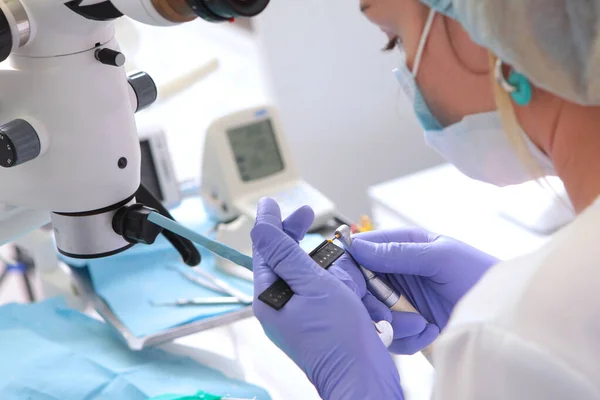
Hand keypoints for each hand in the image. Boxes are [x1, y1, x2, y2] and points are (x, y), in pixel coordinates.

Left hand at [252, 199, 403, 399]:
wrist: (362, 378)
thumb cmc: (339, 339)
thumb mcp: (312, 284)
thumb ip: (285, 252)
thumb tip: (261, 223)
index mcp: (268, 298)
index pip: (264, 250)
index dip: (272, 224)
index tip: (276, 203)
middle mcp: (277, 307)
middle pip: (281, 260)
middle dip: (296, 237)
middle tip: (307, 216)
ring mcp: (295, 315)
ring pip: (301, 273)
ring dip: (317, 259)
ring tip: (333, 254)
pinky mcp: (314, 321)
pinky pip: (316, 290)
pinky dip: (329, 278)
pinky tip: (343, 277)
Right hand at [337, 228, 497, 353]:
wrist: (503, 314)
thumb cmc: (479, 275)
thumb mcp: (440, 257)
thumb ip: (400, 252)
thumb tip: (360, 248)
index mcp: (402, 245)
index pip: (363, 248)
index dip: (352, 263)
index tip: (352, 280)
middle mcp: (397, 271)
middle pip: (361, 285)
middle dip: (371, 302)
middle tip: (386, 314)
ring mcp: (401, 299)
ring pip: (372, 312)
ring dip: (391, 324)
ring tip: (420, 324)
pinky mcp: (407, 323)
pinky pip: (389, 334)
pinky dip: (404, 338)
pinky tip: (428, 332)